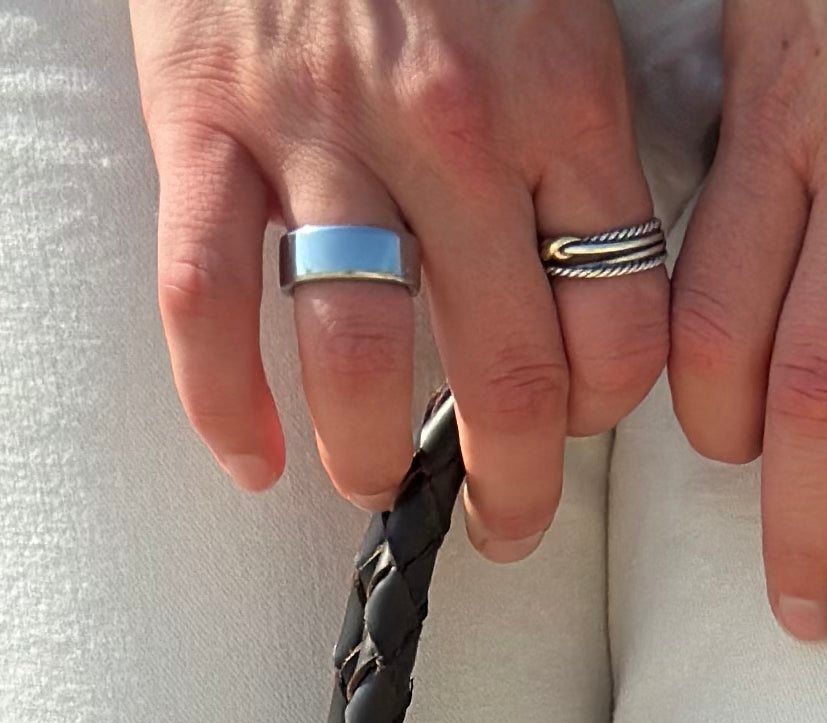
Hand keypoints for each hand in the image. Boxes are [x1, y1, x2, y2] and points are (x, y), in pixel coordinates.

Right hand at [128, 0, 670, 555]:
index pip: (623, 317)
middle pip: (510, 374)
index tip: (585, 426)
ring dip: (375, 457)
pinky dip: (222, 404)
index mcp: (561, 98)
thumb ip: (582, 119)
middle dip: (516, 486)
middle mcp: (455, 129)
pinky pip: (204, 303)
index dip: (611, 406)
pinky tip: (249, 458)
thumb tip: (609, 251)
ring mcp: (320, 131)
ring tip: (378, 483)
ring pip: (361, 359)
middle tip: (507, 522)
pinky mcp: (203, 122)